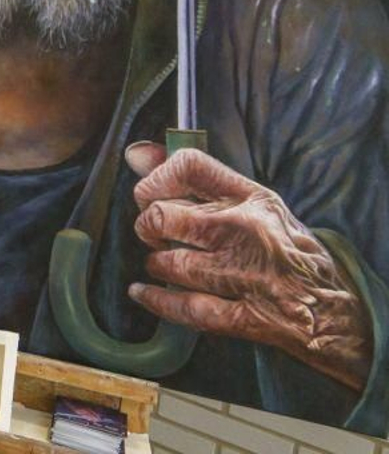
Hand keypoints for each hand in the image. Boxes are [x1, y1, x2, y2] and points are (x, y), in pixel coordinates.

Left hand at [125, 142, 369, 390]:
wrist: (336, 312)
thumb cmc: (291, 252)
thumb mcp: (257, 203)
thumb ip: (197, 178)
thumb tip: (134, 153)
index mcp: (253, 199)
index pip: (187, 165)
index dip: (155, 178)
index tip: (152, 194)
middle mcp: (246, 231)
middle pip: (163, 216)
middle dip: (147, 227)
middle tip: (156, 235)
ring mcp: (244, 275)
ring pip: (168, 262)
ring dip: (157, 265)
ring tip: (167, 265)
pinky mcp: (243, 316)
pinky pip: (182, 306)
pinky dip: (155, 299)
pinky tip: (143, 293)